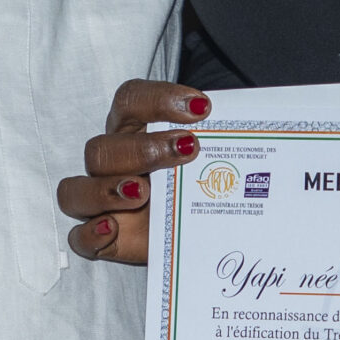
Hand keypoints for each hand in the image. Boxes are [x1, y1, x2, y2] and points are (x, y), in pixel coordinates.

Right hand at [57, 79, 209, 264]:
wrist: (206, 230)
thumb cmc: (204, 184)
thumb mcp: (217, 158)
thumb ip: (225, 138)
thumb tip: (265, 122)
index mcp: (134, 130)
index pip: (130, 100)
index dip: (158, 98)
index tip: (201, 108)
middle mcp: (112, 163)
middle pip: (101, 148)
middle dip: (143, 149)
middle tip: (188, 151)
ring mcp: (102, 203)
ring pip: (74, 191)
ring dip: (106, 189)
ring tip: (142, 192)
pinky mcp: (104, 240)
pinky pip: (78, 238)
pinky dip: (90, 234)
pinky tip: (113, 229)